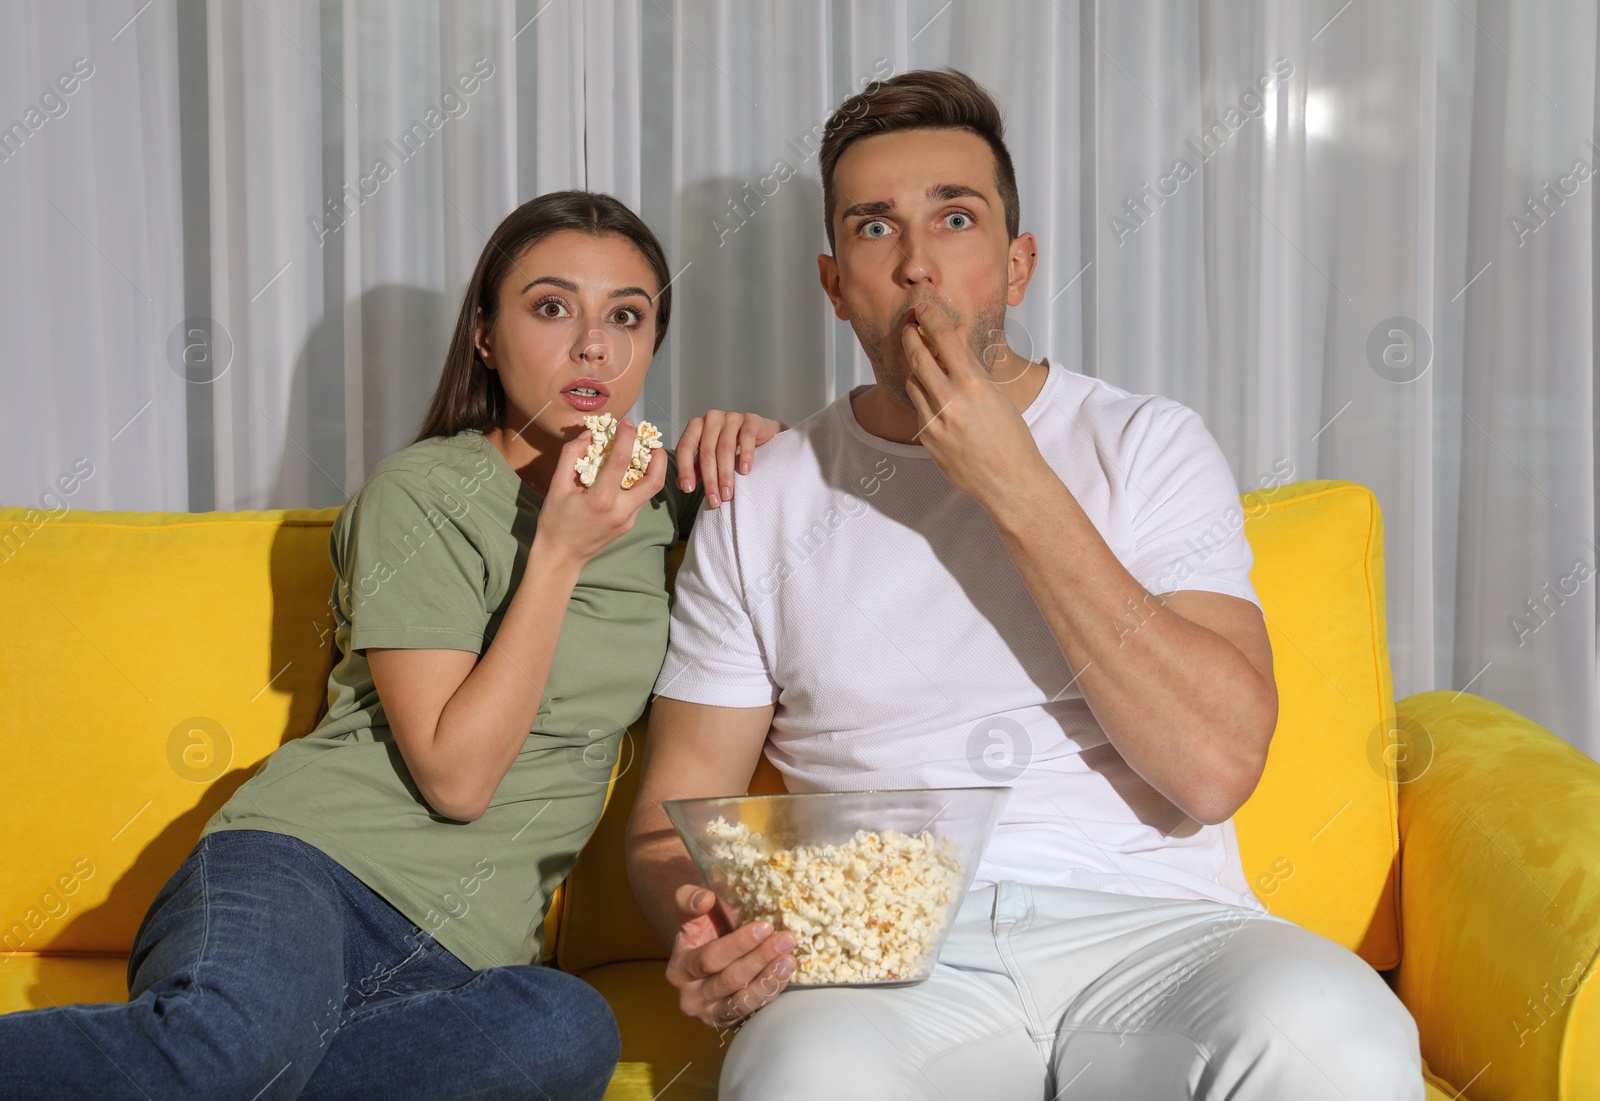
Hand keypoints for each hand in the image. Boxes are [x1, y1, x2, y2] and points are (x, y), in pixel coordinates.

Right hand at [530, 419, 668, 570]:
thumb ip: (571, 457)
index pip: (621, 461)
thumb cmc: (555, 522)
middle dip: (659, 458)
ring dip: (650, 469)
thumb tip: (588, 435)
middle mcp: (620, 511)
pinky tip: (627, 473)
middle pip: (654, 481)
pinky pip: (639, 499)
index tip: (626, 423)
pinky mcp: (628, 524)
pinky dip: (638, 482)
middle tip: (651, 442)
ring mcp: (627, 520)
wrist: (561, 557)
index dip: (626, 438)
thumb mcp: (557, 487)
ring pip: (649, 490)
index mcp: (601, 500)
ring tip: (641, 453)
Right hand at [665, 884, 796, 1028]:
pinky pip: (755, 1011)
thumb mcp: (691, 916)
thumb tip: (706, 898)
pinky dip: (772, 992)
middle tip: (786, 939)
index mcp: (680, 970)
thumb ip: (690, 900)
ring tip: (789, 959)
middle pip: (730, 980)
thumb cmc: (702, 934)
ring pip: (744, 1002)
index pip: (709, 959)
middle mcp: (692, 998)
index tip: (765, 926)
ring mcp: (713, 1015)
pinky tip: (785, 974)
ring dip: (769, 980)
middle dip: (760, 958)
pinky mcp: (732, 1023)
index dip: (738, 944)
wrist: (705, 961)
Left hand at [675, 411, 785, 507]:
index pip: (685, 447)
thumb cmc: (732, 446)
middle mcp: (712, 418)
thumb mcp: (711, 458)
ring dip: (726, 474)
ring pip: (725, 448)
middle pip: (707, 451)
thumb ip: (696, 469)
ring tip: (728, 494)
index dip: (685, 469)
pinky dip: (745, 456)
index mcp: (696, 426)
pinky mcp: (751, 419)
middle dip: (710, 479)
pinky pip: (746, 437)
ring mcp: (731, 417)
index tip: (688, 490)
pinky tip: (745, 471)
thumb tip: (681, 485)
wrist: (760, 433)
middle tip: (714, 500)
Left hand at [900, 301, 1046, 504]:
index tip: (923, 309)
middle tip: (909, 327)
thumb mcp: (996, 394)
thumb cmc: (1012, 437)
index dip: (931, 319)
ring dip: (916, 369)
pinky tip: (935, 397)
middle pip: (918, 358)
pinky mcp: (927, 440)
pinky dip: (924, 398)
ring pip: (914, 383)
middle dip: (911, 338)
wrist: (1009, 481)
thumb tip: (956, 337)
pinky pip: (919, 409)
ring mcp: (935, 422)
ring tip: (922, 360)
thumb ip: (971, 367)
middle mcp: (950, 402)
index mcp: (973, 386)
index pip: (944, 340)